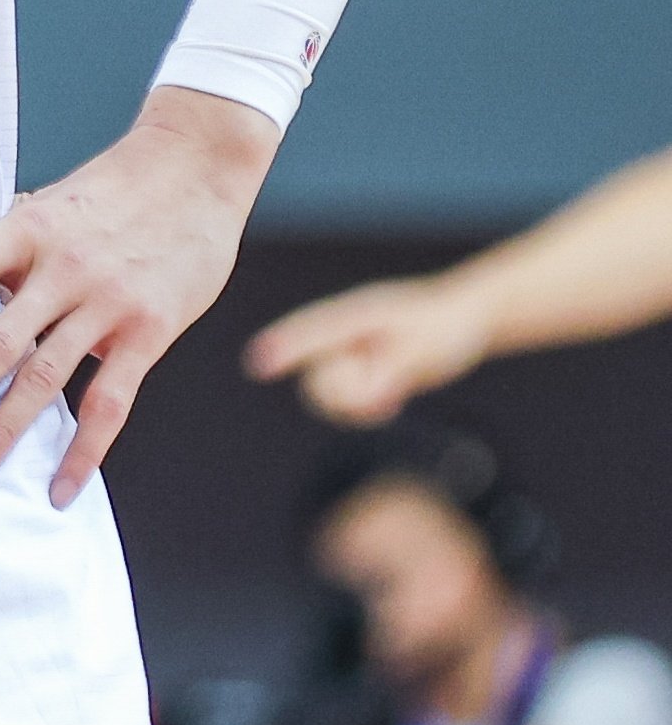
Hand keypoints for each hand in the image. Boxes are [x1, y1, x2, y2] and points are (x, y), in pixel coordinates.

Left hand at [0, 88, 276, 504]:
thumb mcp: (56, 201)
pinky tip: (61, 484)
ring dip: (4, 430)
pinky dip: (83, 450)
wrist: (195, 165)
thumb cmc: (120, 184)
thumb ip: (18, 245)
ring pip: (44, 379)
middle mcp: (63, 268)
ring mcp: (106, 303)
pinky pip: (109, 402)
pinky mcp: (147, 332)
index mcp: (31, 228)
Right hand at [242, 271, 489, 423]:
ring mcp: (347, 348)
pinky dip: (362, 408)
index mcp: (357, 316)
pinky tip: (391, 401)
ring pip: (326, 392)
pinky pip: (342, 399)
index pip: (313, 332)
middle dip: (342, 399)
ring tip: (392, 400)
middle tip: (388, 399)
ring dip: (353, 407)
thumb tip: (365, 394)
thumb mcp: (427, 350)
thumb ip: (395, 371)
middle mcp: (343, 331)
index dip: (285, 348)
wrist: (466, 318)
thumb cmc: (447, 328)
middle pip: (316, 376)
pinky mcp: (356, 366)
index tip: (257, 364)